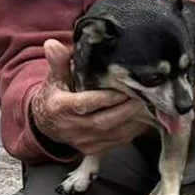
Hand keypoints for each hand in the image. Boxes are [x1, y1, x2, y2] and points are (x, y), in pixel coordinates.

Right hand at [29, 36, 152, 152]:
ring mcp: (83, 142)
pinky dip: (133, 131)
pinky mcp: (93, 149)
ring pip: (114, 134)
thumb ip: (58, 62)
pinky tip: (145, 119)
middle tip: (144, 96)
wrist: (46, 124)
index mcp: (60, 108)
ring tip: (149, 106)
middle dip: (127, 109)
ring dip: (134, 121)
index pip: (86, 104)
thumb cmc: (55, 96)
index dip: (106, 98)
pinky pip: (117, 142)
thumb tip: (52, 44)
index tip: (124, 89)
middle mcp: (71, 129)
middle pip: (104, 121)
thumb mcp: (54, 78)